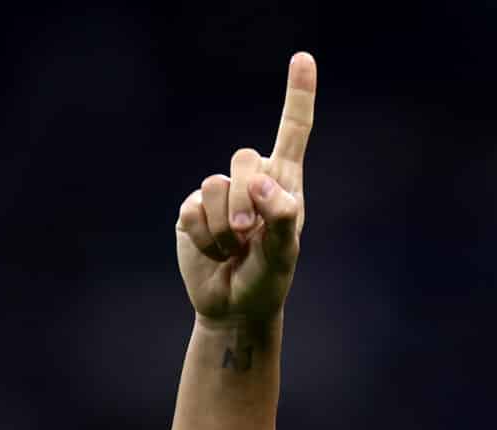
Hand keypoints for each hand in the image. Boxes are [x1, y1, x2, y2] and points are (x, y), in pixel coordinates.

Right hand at [175, 52, 316, 325]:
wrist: (233, 305)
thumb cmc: (268, 279)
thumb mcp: (284, 254)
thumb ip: (281, 217)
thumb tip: (260, 182)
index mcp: (284, 184)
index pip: (293, 132)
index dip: (298, 95)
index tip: (303, 58)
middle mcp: (251, 180)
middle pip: (243, 158)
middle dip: (244, 201)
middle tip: (247, 235)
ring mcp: (219, 194)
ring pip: (214, 186)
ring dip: (222, 228)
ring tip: (232, 249)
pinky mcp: (193, 209)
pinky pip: (192, 211)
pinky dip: (203, 239)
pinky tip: (213, 253)